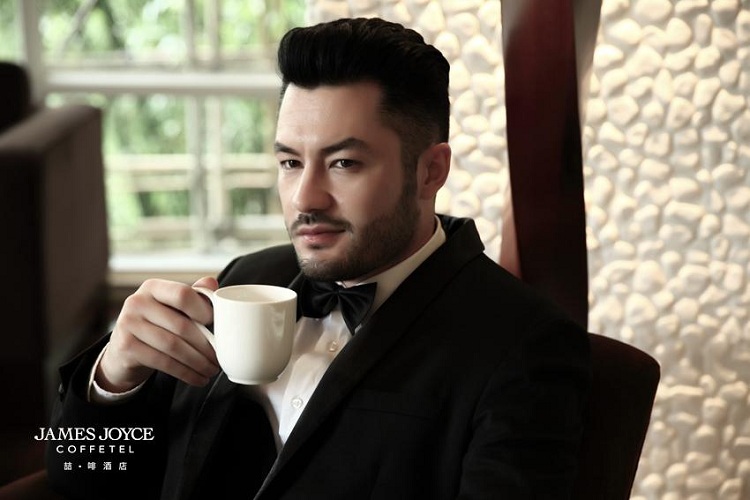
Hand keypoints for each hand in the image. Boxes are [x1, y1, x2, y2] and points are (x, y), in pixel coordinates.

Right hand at [96, 277, 220, 391]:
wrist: (123, 350)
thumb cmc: (155, 325)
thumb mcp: (171, 307)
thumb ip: (192, 296)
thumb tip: (212, 283)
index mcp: (152, 287)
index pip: (183, 294)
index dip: (203, 310)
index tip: (216, 325)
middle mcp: (137, 302)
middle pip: (181, 325)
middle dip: (205, 345)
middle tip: (219, 358)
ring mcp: (128, 324)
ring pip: (173, 346)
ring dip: (197, 362)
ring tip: (211, 369)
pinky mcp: (126, 347)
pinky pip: (163, 362)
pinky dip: (185, 372)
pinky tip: (197, 378)